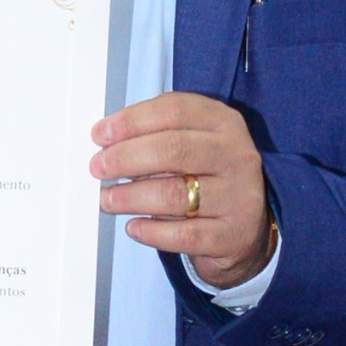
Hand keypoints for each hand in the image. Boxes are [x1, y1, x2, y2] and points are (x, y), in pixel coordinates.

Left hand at [92, 90, 272, 288]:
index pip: (175, 110)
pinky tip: (134, 227)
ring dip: (131, 197)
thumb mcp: (195, 145)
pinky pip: (182, 235)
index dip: (132, 121)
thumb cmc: (209, 180)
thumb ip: (158, 136)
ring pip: (174, 193)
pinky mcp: (230, 235)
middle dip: (126, 157)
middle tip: (98, 168)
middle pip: (173, 149)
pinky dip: (151, 232)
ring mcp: (237, 196)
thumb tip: (108, 141)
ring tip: (108, 199)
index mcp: (224, 123)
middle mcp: (236, 156)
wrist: (246, 231)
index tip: (101, 134)